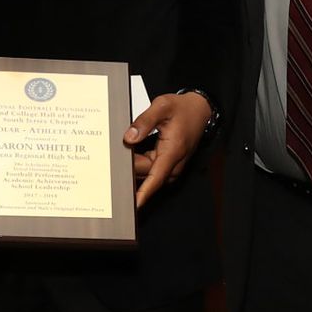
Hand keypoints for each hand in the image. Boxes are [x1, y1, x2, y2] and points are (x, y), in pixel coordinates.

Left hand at [125, 92, 211, 208]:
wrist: (199, 111)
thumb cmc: (184, 109)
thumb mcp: (162, 107)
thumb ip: (144, 121)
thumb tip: (129, 137)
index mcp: (173, 151)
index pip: (156, 178)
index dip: (143, 193)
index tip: (132, 204)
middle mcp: (174, 163)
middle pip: (147, 175)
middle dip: (129, 169)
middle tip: (112, 157)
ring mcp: (173, 166)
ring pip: (148, 174)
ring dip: (135, 167)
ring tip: (121, 154)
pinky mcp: (169, 165)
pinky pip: (151, 170)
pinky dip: (140, 164)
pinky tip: (130, 154)